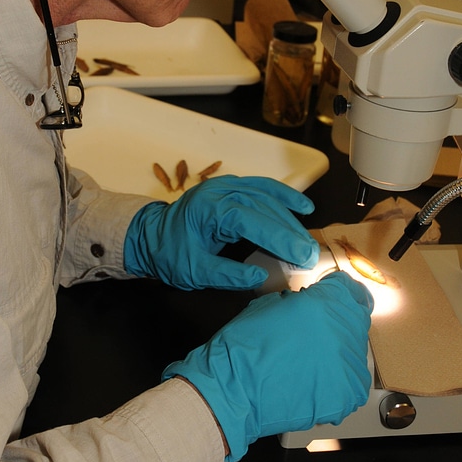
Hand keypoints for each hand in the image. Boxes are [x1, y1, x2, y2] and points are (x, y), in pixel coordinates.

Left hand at [123, 175, 318, 290]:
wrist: (150, 236)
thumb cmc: (170, 254)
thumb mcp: (194, 272)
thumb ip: (227, 275)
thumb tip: (260, 276)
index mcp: (210, 209)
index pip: (254, 221)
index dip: (281, 238)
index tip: (303, 256)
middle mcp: (221, 191)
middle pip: (266, 208)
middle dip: (291, 232)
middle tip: (311, 256)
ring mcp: (227, 185)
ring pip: (268, 197)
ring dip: (291, 218)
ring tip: (308, 242)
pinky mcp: (231, 187)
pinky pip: (263, 188)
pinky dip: (284, 196)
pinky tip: (302, 207)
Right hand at [162, 271, 372, 460]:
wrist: (236, 390)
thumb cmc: (245, 345)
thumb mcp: (269, 305)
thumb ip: (299, 301)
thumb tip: (308, 304)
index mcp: (324, 302)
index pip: (348, 287)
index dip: (336, 291)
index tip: (329, 298)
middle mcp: (344, 329)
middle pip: (356, 317)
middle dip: (339, 320)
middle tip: (317, 333)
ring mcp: (350, 364)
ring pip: (355, 350)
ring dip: (338, 352)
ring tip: (310, 362)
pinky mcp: (349, 393)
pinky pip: (351, 382)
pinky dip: (337, 381)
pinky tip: (312, 382)